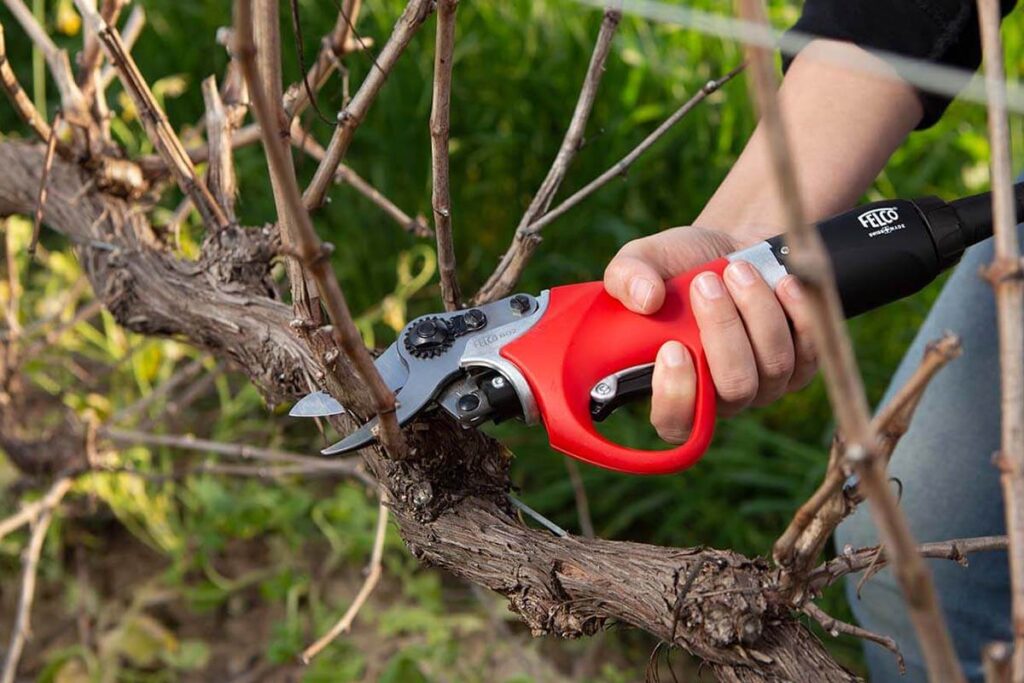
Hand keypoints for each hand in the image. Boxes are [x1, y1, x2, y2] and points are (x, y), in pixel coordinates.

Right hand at [603, 226, 816, 442]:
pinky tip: (781, 282)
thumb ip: (625, 278)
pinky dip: (797, 311)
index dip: (676, 397)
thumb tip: (645, 300)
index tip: (672, 348)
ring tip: (738, 269)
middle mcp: (721, 396)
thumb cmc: (680, 264)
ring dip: (757, 311)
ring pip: (773, 365)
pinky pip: (808, 350)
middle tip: (706, 283)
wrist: (729, 247)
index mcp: (674, 386)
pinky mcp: (802, 365)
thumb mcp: (640, 262)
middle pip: (734, 389)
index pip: (676, 424)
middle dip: (723, 332)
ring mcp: (764, 385)